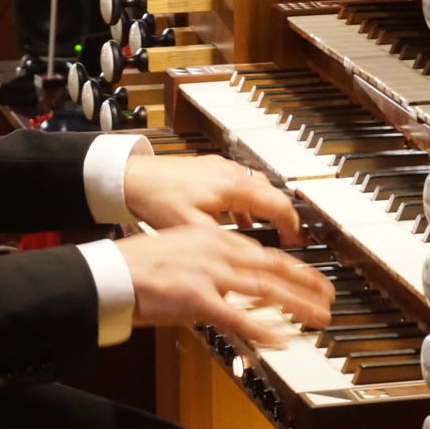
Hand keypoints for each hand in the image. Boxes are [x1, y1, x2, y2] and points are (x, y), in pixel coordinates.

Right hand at [115, 225, 333, 345]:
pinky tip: (280, 338)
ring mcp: (208, 273)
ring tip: (317, 316)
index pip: (260, 251)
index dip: (289, 266)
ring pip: (264, 289)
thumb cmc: (138, 263)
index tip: (306, 276)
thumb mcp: (180, 247)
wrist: (110, 272)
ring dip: (295, 304)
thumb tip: (229, 276)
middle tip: (327, 294)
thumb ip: (209, 258)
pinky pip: (237, 315)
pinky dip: (261, 328)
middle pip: (272, 266)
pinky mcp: (197, 298)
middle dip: (305, 282)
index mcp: (211, 236)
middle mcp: (215, 250)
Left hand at [124, 154, 306, 246]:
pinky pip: (241, 185)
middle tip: (289, 238)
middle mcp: (233, 173)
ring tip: (267, 231)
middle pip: (273, 194)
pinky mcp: (211, 169)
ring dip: (265, 209)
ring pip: (258, 188)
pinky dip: (248, 203)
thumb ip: (225, 242)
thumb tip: (247, 259)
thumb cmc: (158, 198)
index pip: (278, 205)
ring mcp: (222, 168)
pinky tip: (239, 219)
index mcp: (234, 187)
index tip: (297, 242)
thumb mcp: (194, 228)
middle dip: (284, 217)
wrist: (132, 176)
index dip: (292, 226)